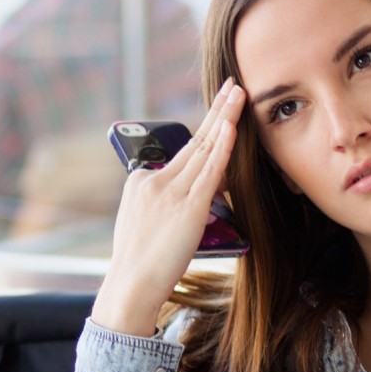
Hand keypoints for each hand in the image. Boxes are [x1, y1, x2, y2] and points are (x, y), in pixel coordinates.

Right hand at [90, 79, 244, 337]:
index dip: (207, 137)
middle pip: (194, 141)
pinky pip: (210, 171)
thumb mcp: (146, 222)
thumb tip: (200, 198)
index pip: (181, 156)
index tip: (222, 114)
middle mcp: (154, 180)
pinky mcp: (187, 208)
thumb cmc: (140, 262)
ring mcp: (171, 192)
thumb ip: (169, 203)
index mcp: (141, 181)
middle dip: (217, 111)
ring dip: (224, 118)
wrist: (130, 286)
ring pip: (205, 149)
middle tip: (233, 85)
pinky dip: (222, 147)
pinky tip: (232, 126)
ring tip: (240, 94)